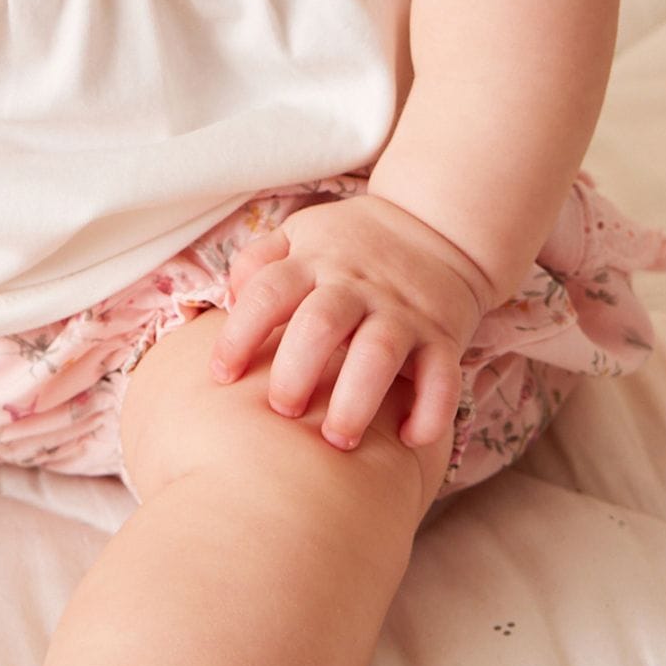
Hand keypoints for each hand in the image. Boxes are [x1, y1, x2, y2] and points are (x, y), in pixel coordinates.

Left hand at [208, 194, 491, 454]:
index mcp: (314, 263)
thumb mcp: (302, 233)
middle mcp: (356, 287)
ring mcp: (402, 313)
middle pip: (321, 325)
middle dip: (296, 372)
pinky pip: (443, 378)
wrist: (437, 226)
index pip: (268, 293)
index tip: (222, 375)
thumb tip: (227, 299)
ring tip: (337, 439)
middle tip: (283, 410)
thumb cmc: (352, 243)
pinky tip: (409, 437)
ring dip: (356, 400)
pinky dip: (430, 412)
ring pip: (378, 354)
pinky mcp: (443, 337)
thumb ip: (260, 261)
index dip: (239, 335)